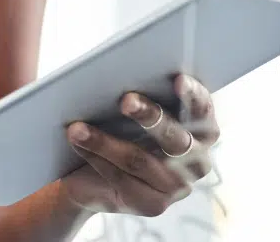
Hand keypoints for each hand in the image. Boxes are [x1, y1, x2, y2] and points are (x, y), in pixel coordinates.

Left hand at [59, 74, 219, 217]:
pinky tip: (76, 142)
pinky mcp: (153, 205)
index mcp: (202, 131)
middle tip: (125, 100)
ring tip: (77, 127)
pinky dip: (94, 157)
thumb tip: (119, 74)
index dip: (193, 95)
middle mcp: (197, 162)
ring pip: (139, 160)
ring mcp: (176, 187)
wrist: (95, 176)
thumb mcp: (134, 111)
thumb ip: (140, 96)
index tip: (177, 79)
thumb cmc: (120, 128)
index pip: (202, 110)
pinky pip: (120, 178)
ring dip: (105, 142)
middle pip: (175, 138)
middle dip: (150, 116)